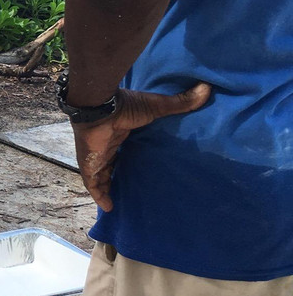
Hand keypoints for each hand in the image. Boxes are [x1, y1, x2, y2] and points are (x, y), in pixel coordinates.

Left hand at [71, 82, 211, 211]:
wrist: (100, 107)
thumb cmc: (125, 107)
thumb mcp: (155, 106)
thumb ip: (179, 102)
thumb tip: (206, 88)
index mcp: (119, 132)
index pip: (124, 147)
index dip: (130, 156)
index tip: (141, 165)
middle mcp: (106, 146)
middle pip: (112, 163)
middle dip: (119, 174)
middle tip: (132, 188)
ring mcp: (96, 156)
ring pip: (102, 176)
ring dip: (109, 187)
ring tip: (121, 201)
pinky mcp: (90, 166)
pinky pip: (94, 185)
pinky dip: (100, 195)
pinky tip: (109, 207)